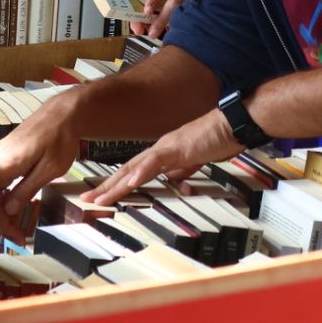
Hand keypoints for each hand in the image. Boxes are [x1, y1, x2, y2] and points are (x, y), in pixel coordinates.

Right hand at [0, 88, 83, 241]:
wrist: (64, 113)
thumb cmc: (60, 138)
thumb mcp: (50, 169)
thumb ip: (27, 189)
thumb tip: (8, 210)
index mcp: (5, 162)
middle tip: (18, 237)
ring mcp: (0, 158)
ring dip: (0, 210)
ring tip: (18, 228)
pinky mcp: (7, 157)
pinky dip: (4, 198)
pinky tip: (17, 207)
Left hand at [80, 108, 239, 206]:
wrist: (233, 124)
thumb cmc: (219, 139)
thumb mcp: (197, 160)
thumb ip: (183, 168)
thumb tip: (175, 179)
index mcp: (164, 152)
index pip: (134, 170)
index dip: (117, 183)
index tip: (103, 194)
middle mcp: (160, 148)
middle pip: (127, 170)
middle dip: (106, 186)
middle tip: (88, 198)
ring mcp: (167, 148)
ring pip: (134, 168)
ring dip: (115, 185)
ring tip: (99, 197)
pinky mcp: (177, 149)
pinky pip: (154, 164)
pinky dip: (139, 175)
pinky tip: (128, 184)